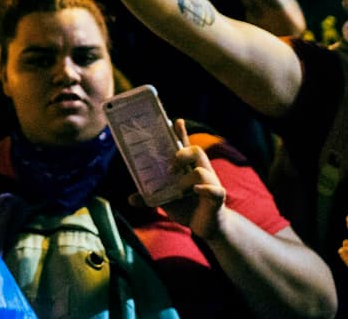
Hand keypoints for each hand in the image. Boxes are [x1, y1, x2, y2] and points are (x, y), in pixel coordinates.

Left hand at [152, 119, 226, 239]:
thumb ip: (149, 197)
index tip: (176, 121)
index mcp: (188, 169)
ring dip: (185, 180)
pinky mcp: (217, 198)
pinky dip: (204, 189)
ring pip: (201, 171)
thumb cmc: (188, 207)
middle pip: (196, 151)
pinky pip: (214, 189)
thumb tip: (130, 199)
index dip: (181, 133)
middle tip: (170, 168)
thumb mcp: (166, 201)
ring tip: (179, 190)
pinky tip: (195, 190)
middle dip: (182, 154)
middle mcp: (201, 172)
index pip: (184, 146)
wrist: (208, 227)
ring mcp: (210, 183)